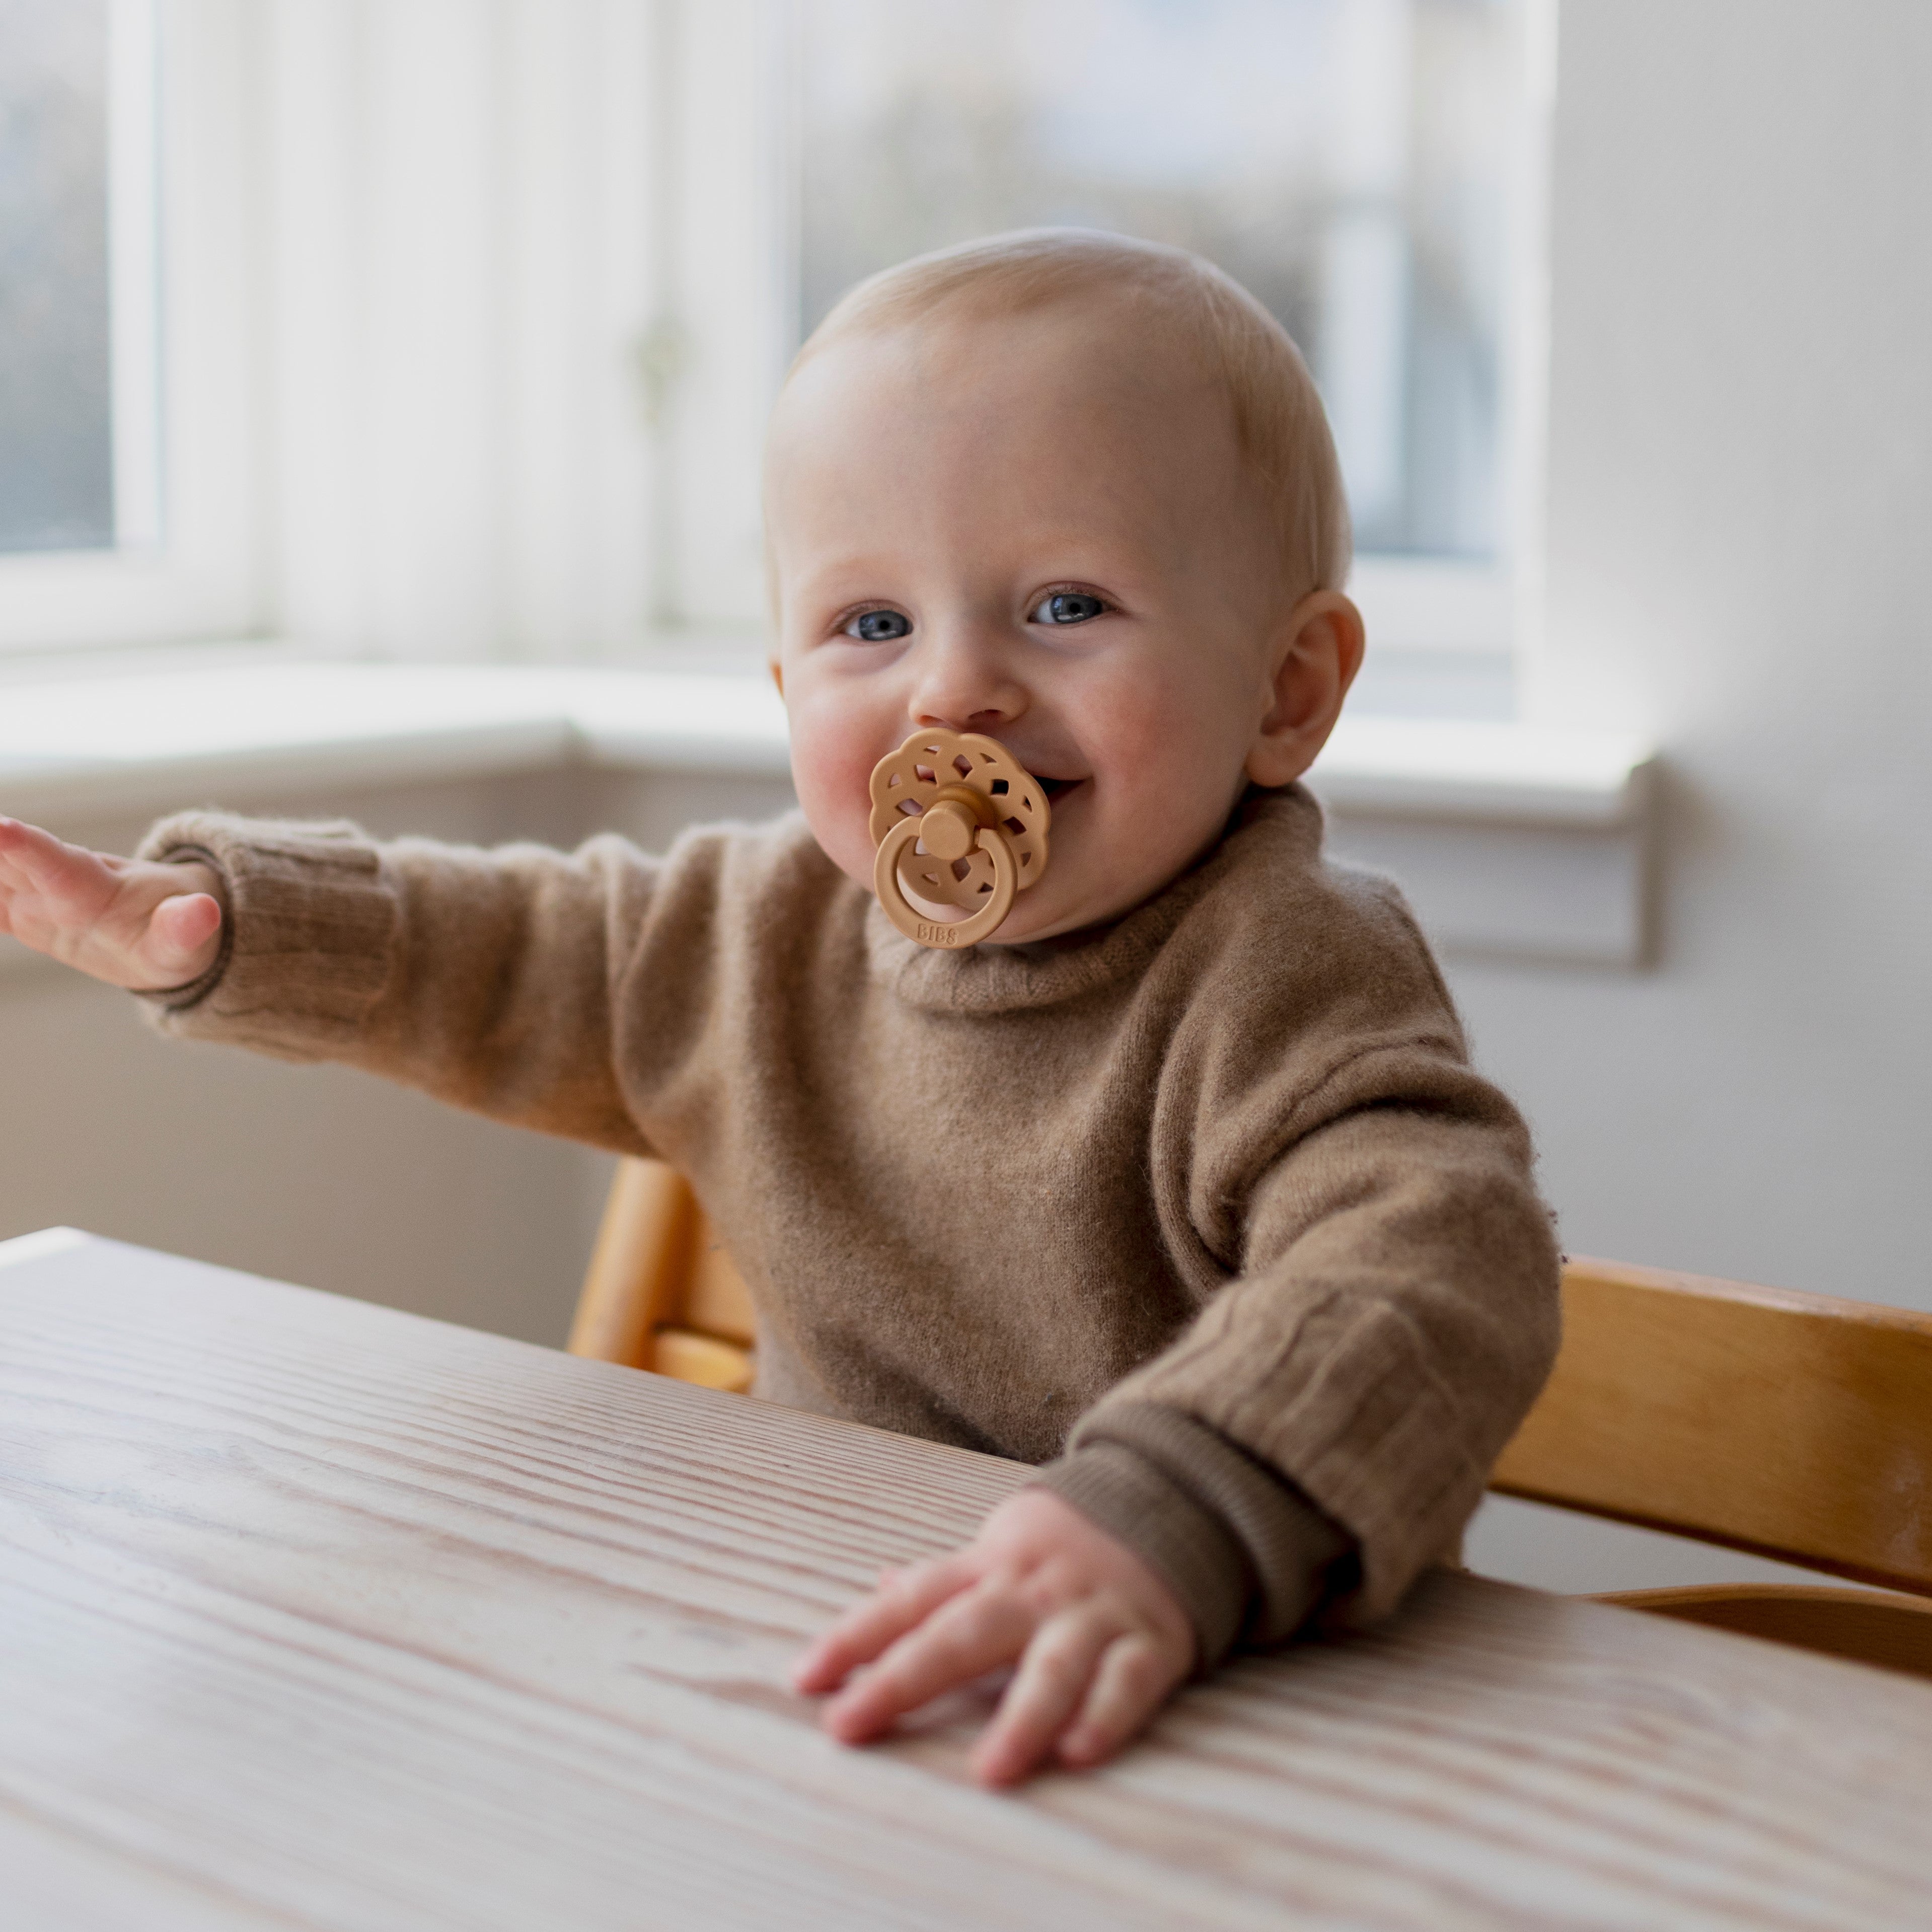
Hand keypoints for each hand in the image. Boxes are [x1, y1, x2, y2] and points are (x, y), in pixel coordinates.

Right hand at [0, 817, 222, 990]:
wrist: (170, 928)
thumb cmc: (175, 932)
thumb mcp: (182, 939)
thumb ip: (185, 927)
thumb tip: (205, 911)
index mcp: (96, 886)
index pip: (58, 864)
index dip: (28, 847)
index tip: (0, 826)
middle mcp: (58, 885)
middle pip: (10, 862)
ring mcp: (36, 899)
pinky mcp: (23, 916)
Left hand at [792, 1487, 1194, 1787]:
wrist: (1167, 1502)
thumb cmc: (1060, 1550)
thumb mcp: (996, 1552)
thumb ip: (940, 1580)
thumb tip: (878, 1584)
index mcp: (989, 1568)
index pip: (910, 1600)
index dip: (855, 1636)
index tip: (806, 1677)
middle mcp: (1032, 1591)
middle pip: (962, 1633)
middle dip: (903, 1680)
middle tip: (849, 1724)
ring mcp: (1091, 1615)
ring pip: (1053, 1665)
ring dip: (1022, 1717)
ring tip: (990, 1772)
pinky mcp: (1150, 1642)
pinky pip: (1127, 1681)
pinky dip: (1105, 1715)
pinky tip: (1080, 1750)